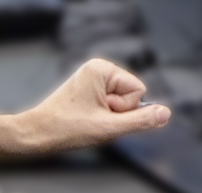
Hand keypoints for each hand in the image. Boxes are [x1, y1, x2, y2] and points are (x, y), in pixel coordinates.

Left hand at [0, 59, 169, 159]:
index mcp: (101, 68)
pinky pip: (110, 104)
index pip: (137, 90)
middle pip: (130, 95)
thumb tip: (165, 113)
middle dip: (116, 112)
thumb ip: (141, 120)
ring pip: (121, 102)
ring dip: (108, 116)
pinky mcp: (88, 89)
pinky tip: (85, 119)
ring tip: (87, 119)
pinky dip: (102, 115)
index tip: (100, 113)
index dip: (123, 108)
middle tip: (92, 118)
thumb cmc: (65, 128)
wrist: (36, 134)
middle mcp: (97, 68)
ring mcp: (92, 79)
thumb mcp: (108, 127)